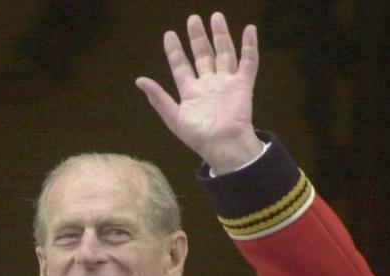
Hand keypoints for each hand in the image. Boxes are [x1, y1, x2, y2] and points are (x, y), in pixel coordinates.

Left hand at [135, 12, 263, 173]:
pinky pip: (248, 61)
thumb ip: (158, 98)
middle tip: (193, 19)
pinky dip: (250, 46)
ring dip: (220, 35)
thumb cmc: (197, 135)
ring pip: (224, 53)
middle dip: (198, 37)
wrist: (222, 145)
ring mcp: (226, 82)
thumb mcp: (172, 117)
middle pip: (203, 54)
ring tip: (216, 17)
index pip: (181, 65)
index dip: (175, 51)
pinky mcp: (243, 84)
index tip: (169, 34)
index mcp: (190, 91)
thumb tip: (139, 80)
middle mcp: (208, 83)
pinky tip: (249, 30)